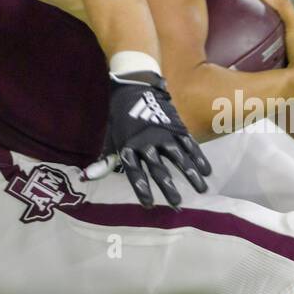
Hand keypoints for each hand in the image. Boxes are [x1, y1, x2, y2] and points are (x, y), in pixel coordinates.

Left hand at [88, 70, 211, 207]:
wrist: (134, 88)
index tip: (150, 205)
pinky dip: (199, 157)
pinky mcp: (176, 126)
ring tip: (201, 189)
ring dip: (191, 174)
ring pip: (179, 157)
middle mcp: (147, 142)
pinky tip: (207, 171)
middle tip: (177, 203)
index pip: (134, 172)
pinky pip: (189, 143)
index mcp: (129, 147)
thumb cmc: (121, 119)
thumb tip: (86, 178)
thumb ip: (104, 162)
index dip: (141, 188)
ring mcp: (164, 134)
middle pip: (159, 168)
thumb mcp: (112, 139)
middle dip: (168, 187)